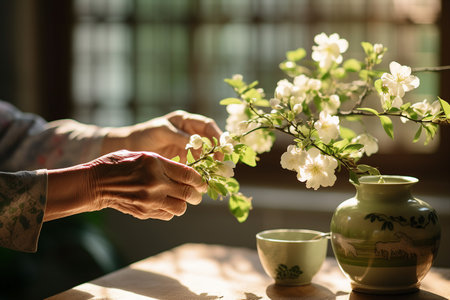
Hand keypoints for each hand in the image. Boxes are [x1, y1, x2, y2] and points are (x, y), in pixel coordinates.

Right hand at [45, 150, 206, 220]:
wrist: (96, 183)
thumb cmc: (120, 164)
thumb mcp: (144, 156)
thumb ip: (166, 164)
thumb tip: (188, 174)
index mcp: (156, 164)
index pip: (189, 175)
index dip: (200, 180)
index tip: (203, 181)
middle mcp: (155, 184)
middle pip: (188, 194)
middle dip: (197, 194)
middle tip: (198, 193)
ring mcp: (149, 200)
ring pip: (180, 208)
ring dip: (184, 204)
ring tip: (181, 198)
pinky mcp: (144, 212)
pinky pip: (167, 215)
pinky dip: (171, 210)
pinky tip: (166, 203)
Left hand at [102, 110, 222, 161]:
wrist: (130, 147)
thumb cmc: (145, 134)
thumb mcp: (162, 132)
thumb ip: (179, 137)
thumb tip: (197, 143)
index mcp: (185, 121)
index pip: (207, 125)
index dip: (217, 134)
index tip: (223, 146)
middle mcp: (188, 132)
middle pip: (209, 140)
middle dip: (216, 151)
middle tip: (220, 162)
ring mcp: (186, 146)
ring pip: (203, 153)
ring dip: (209, 162)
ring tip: (213, 172)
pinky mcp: (181, 158)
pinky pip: (194, 163)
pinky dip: (198, 169)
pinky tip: (200, 177)